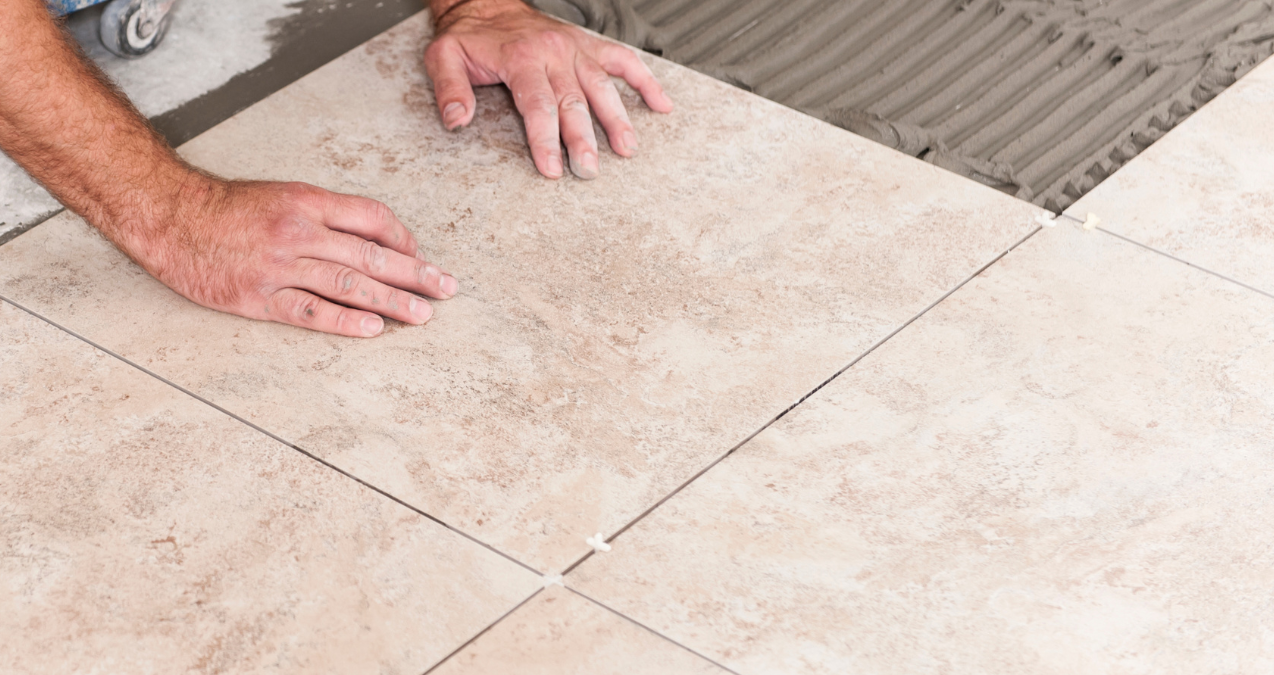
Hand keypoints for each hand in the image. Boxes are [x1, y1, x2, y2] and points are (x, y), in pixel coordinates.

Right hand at [127, 175, 456, 337]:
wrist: (170, 218)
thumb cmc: (229, 208)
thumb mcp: (283, 196)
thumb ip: (328, 215)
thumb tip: (375, 240)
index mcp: (309, 202)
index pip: (373, 218)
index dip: (404, 239)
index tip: (423, 258)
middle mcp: (299, 232)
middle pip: (371, 254)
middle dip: (415, 274)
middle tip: (447, 289)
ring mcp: (280, 266)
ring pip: (349, 284)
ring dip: (392, 301)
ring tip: (422, 315)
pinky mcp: (259, 297)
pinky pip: (310, 311)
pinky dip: (344, 321)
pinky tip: (373, 329)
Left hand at [424, 0, 673, 179]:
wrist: (488, 3)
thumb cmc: (470, 36)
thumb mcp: (443, 56)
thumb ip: (449, 88)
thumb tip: (456, 120)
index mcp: (520, 57)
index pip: (537, 104)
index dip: (545, 139)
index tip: (551, 168)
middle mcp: (553, 52)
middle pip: (573, 101)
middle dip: (583, 139)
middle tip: (589, 170)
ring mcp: (575, 49)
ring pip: (602, 85)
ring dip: (616, 119)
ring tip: (627, 149)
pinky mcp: (589, 46)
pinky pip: (624, 61)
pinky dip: (646, 82)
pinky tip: (662, 105)